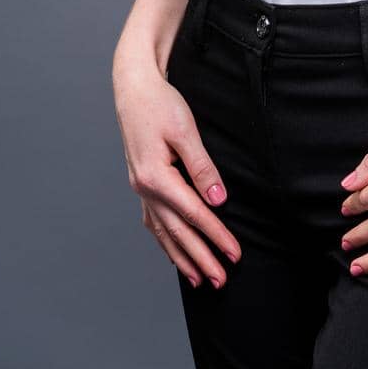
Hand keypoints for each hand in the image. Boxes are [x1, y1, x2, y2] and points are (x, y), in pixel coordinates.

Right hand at [113, 54, 240, 290]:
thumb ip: (202, 167)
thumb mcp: (185, 131)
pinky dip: (164, 241)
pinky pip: (153, 221)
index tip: (234, 254)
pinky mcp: (142, 182)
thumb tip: (218, 200)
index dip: (216, 236)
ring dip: (182, 257)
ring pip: (163, 231)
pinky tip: (172, 253)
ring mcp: (141, 188)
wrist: (133, 88)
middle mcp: (145, 188)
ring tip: (198, 280)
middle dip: (200, 258)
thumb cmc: (160, 104)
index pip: (193, 214)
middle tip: (220, 281)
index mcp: (156, 177)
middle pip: (177, 231)